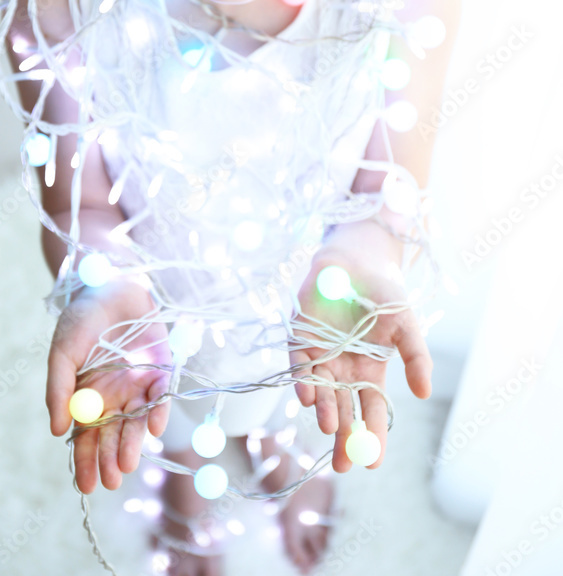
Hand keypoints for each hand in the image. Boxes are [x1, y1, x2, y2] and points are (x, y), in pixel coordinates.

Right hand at [46, 277, 171, 493]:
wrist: (111, 283)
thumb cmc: (82, 318)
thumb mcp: (63, 353)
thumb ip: (58, 390)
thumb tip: (58, 431)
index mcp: (86, 397)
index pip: (85, 438)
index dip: (85, 462)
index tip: (85, 486)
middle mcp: (113, 397)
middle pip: (112, 436)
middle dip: (110, 459)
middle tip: (111, 480)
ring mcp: (138, 384)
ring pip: (137, 422)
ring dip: (133, 444)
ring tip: (127, 465)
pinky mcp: (161, 369)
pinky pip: (161, 395)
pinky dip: (159, 412)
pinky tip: (154, 429)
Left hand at [289, 243, 432, 471]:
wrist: (356, 259)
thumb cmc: (383, 293)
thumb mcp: (406, 326)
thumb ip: (416, 357)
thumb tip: (425, 394)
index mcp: (370, 371)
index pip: (372, 412)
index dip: (373, 438)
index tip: (373, 464)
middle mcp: (343, 369)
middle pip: (344, 411)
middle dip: (344, 439)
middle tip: (343, 465)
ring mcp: (320, 355)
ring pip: (321, 392)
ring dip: (325, 411)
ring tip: (332, 427)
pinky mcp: (300, 339)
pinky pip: (299, 366)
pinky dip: (302, 381)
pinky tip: (309, 395)